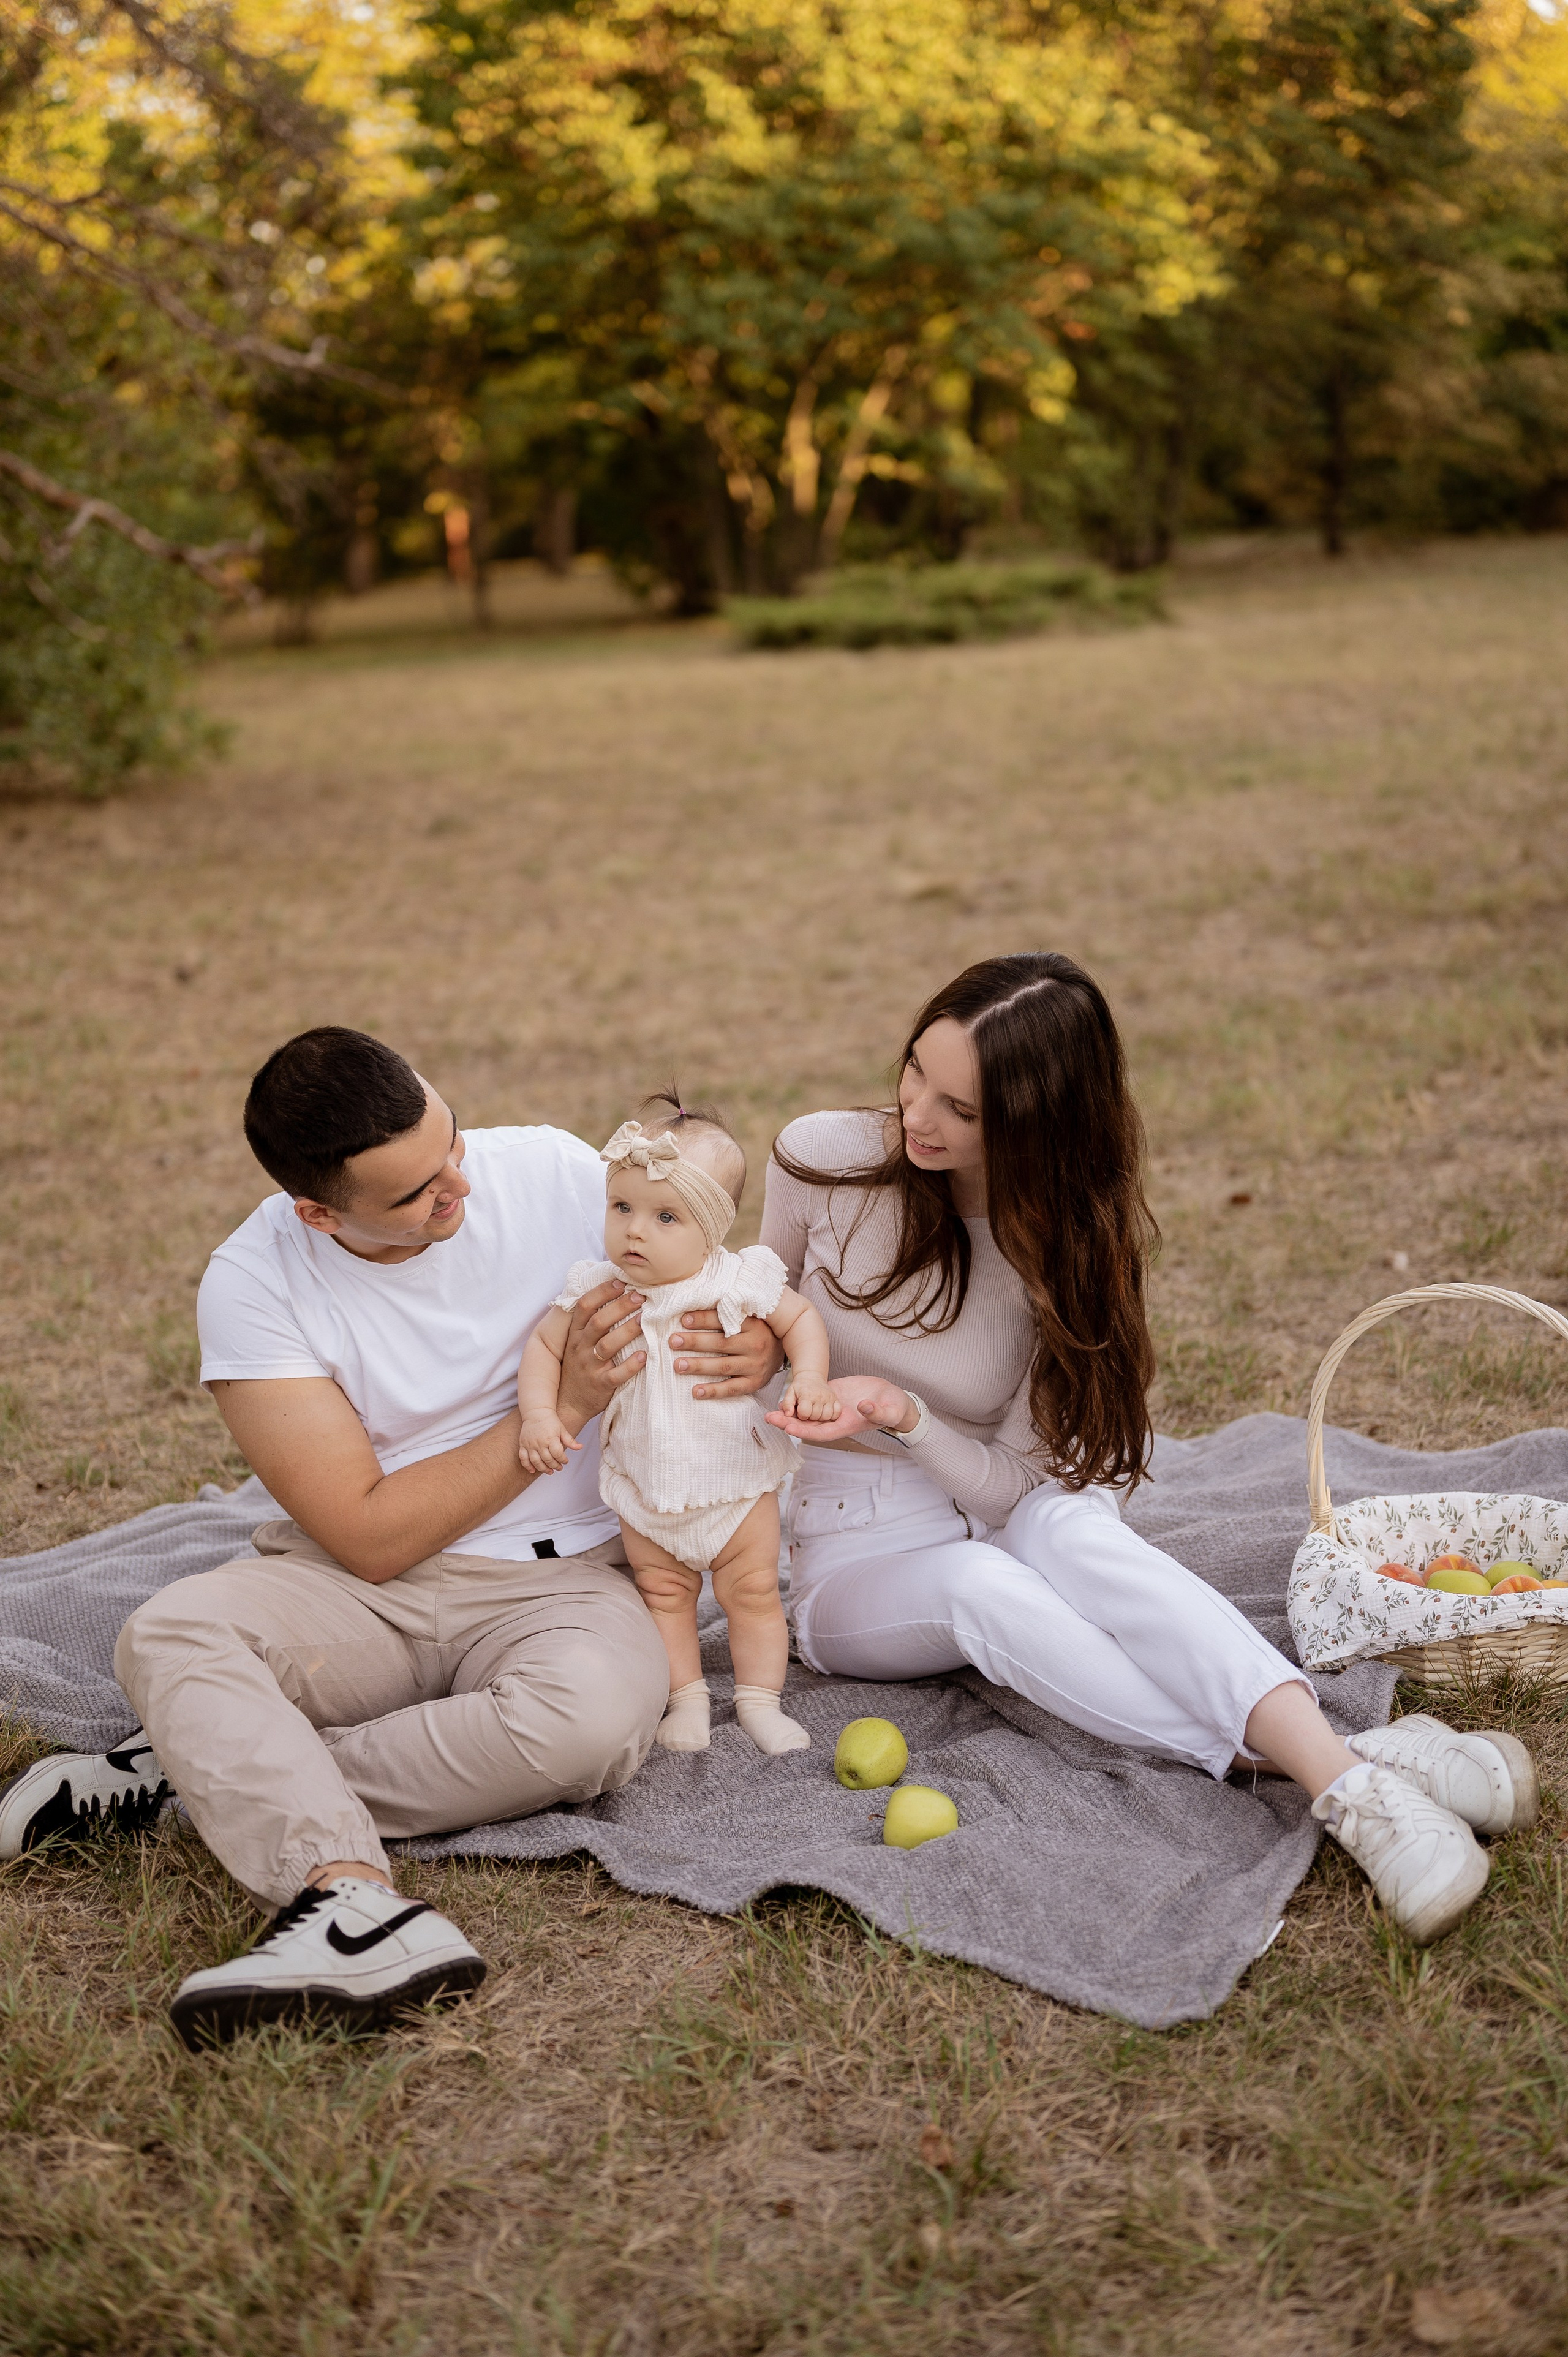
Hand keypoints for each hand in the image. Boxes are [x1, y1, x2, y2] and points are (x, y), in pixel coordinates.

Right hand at [519, 1413, 579, 1474]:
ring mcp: (530, 1444)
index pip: (558, 1454)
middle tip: (559, 1468)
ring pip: (536, 1462)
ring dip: (543, 1469)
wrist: (536, 1412)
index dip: (563, 1460)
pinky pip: (523, 1458)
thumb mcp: (562, 1429)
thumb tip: (580, 1447)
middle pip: (548, 1459)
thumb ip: (570, 1440)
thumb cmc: (550, 1421)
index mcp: (551, 1438)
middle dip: (555, 1466)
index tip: (566, 1461)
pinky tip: (533, 1470)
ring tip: (550, 1471)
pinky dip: (527, 1466)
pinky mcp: (523, 1445)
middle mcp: (540, 1443)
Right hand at [557, 1277, 646, 1429]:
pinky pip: (616, 1375)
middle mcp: (580, 1347)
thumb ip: (591, 1321)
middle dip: (620, 1307)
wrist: (568, 1402)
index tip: (620, 1282)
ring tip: (644, 1320)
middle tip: (640, 1297)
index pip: (585, 1306)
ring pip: (608, 1345)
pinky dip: (631, 1365)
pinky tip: (644, 1356)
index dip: (602, 1292)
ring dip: (627, 1331)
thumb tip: (615, 1292)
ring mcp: (589, 1366)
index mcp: (575, 1333)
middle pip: (599, 1322)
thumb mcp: (578, 1341)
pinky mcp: (600, 1385)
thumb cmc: (579, 1365)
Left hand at [670, 1307, 785, 1399]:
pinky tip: (695, 1392)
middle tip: (673, 1341)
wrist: (784, 1350)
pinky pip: (732, 1389)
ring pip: (724, 1366)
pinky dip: (713, 1391)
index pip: (726, 1321)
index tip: (683, 1319)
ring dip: (699, 1366)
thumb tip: (694, 1303)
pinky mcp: (754, 1383)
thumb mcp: (750, 1317)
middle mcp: (756, 1345)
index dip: (704, 1319)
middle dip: (695, 1342)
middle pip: (722, 1343)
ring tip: (678, 1365)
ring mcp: (756, 1366)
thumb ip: (729, 1311)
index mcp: (753, 1325)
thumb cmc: (757, 1330)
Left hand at [766, 1375, 915, 1443]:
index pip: (821, 1432)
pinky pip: (812, 1399)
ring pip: (806, 1413)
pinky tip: (785, 1396)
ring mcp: (831, 1407)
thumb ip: (878, 1412)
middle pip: (808, 1425)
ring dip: (789, 1412)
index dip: (805, 1431)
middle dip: (788, 1423)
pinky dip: (799, 1399)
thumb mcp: (890, 1410)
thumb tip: (863, 1407)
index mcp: (845, 1425)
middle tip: (769, 1418)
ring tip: (770, 1411)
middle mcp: (834, 1419)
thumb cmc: (894, 1407)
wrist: (893, 1398)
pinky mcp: (832, 1395)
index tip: (788, 1428)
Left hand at [778, 1373, 842, 1425]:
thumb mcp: (790, 1392)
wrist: (812, 1376)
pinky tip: (824, 1411)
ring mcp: (829, 1398)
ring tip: (815, 1411)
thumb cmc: (800, 1386)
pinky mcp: (836, 1400)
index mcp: (807, 1394)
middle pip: (815, 1417)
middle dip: (809, 1417)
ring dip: (820, 1417)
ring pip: (826, 1417)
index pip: (804, 1412)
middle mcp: (820, 1396)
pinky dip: (831, 1415)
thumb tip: (788, 1414)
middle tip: (807, 1410)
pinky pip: (836, 1413)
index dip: (801, 1414)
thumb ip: (787, 1404)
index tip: (800, 1411)